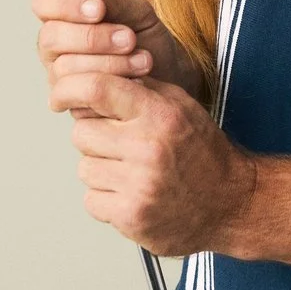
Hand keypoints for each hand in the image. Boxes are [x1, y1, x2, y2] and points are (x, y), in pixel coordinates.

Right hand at [33, 0, 206, 118]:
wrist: (171, 78)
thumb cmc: (150, 42)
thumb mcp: (139, 15)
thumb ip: (112, 1)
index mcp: (66, 17)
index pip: (43, 2)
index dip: (65, 4)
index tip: (98, 9)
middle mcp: (56, 47)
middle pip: (50, 37)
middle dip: (94, 38)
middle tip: (129, 38)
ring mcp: (59, 77)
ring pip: (65, 67)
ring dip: (110, 62)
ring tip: (143, 60)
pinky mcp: (71, 103)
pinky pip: (76, 95)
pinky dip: (110, 86)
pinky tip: (135, 81)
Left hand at [48, 70, 257, 258]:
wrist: (230, 203)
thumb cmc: (203, 150)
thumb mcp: (181, 107)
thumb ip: (142, 88)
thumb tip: (98, 72)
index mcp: (160, 114)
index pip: (99, 89)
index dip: (71, 88)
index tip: (60, 94)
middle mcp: (147, 147)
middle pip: (82, 132)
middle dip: (95, 135)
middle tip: (121, 143)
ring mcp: (138, 185)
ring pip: (84, 167)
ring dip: (101, 168)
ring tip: (132, 170)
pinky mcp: (130, 217)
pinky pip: (91, 200)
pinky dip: (106, 198)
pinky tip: (133, 193)